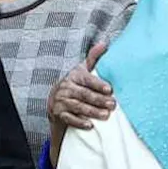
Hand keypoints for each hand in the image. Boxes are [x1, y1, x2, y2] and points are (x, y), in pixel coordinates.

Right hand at [48, 43, 114, 163]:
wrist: (54, 101)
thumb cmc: (75, 84)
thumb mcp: (82, 70)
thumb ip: (93, 58)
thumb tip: (105, 43)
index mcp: (73, 76)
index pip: (87, 79)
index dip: (98, 84)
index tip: (110, 89)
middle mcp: (66, 88)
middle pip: (84, 95)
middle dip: (99, 100)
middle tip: (113, 105)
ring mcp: (61, 101)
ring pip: (78, 107)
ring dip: (92, 112)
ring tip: (106, 115)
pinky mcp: (58, 114)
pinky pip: (69, 119)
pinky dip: (80, 122)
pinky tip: (90, 125)